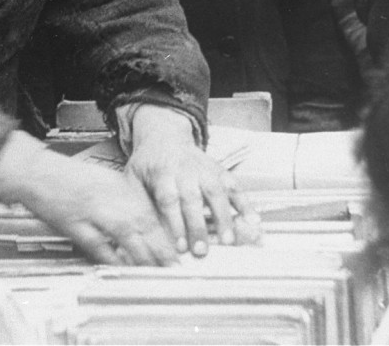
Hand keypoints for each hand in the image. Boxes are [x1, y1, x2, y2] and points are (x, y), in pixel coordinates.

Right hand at [0, 131, 178, 265]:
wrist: (36, 172)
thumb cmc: (68, 177)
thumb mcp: (101, 180)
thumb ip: (122, 198)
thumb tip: (144, 222)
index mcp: (117, 185)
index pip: (149, 211)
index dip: (166, 232)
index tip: (177, 248)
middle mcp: (109, 197)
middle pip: (144, 225)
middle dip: (162, 248)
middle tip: (174, 267)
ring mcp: (92, 211)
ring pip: (127, 237)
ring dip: (144, 257)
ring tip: (156, 273)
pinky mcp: (75, 226)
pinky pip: (99, 247)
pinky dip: (114, 260)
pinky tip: (124, 271)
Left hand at [124, 106, 260, 256]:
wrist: (164, 136)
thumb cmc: (148, 163)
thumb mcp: (133, 175)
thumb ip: (137, 199)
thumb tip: (137, 230)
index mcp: (162, 173)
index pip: (169, 200)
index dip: (175, 223)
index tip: (180, 246)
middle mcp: (185, 171)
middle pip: (193, 199)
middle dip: (198, 226)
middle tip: (202, 252)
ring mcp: (205, 169)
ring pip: (216, 192)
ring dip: (224, 217)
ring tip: (229, 242)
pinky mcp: (219, 170)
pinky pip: (235, 186)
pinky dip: (245, 202)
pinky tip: (254, 220)